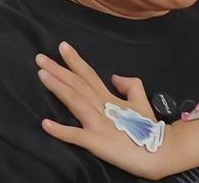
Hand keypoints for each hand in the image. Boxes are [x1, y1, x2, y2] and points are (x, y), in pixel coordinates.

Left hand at [36, 41, 165, 178]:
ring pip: (75, 101)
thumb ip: (129, 85)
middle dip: (58, 70)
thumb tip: (115, 76)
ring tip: (42, 75)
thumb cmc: (147, 128)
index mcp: (109, 98)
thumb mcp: (141, 100)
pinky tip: (45, 123)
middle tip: (40, 58)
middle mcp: (101, 107)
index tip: (61, 47)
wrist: (158, 151)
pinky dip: (61, 130)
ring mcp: (98, 124)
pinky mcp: (97, 142)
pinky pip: (76, 136)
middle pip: (77, 85)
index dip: (75, 61)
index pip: (89, 75)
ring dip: (58, 88)